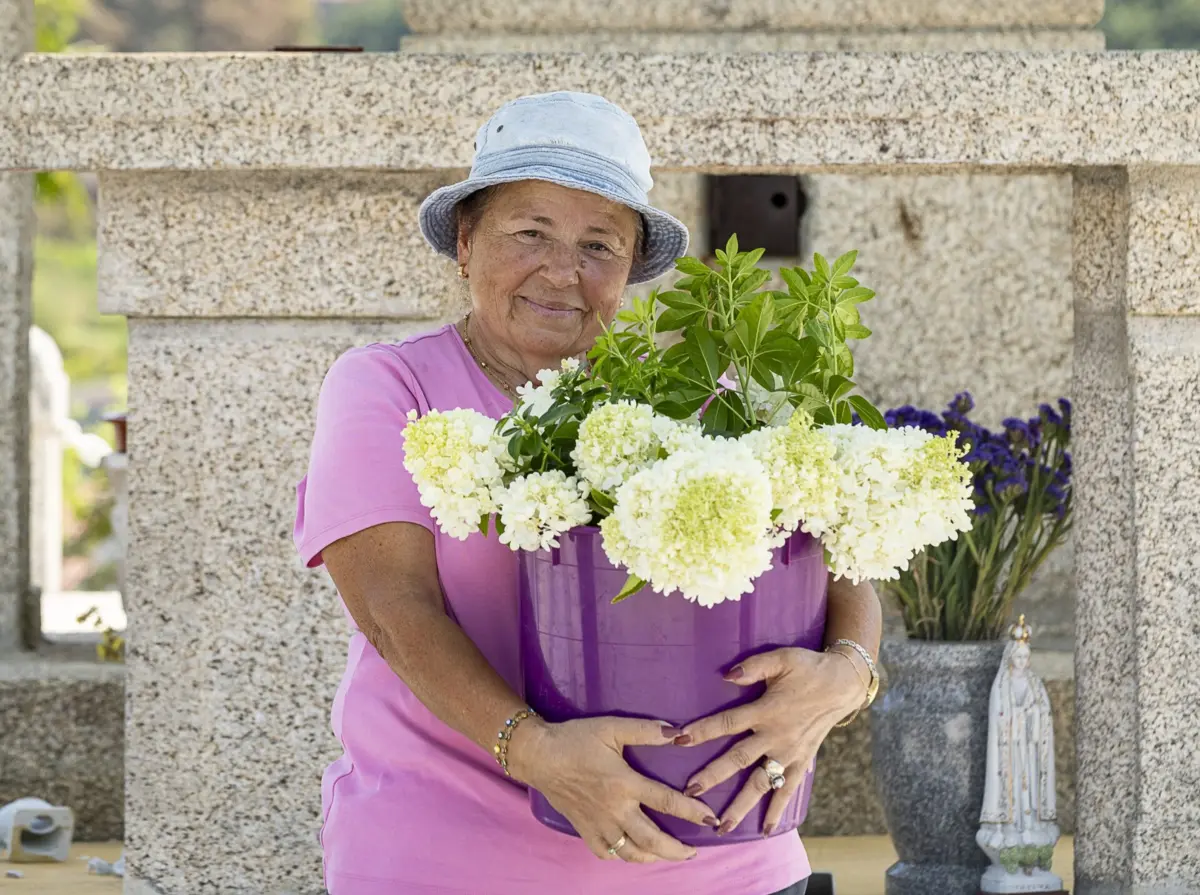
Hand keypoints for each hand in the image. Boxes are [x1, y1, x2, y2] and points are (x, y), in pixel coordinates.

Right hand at [508, 716, 719, 862]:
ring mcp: (599, 824)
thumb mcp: (611, 728)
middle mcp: (615, 810)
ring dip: (654, 857)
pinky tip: (631, 852)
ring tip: (668, 855)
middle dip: (677, 849)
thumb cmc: (575, 739)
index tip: (710, 819)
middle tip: (693, 851)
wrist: (538, 756)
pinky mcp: (584, 829)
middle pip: (653, 839)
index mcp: (625, 784)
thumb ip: (646, 731)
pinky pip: (607, 852)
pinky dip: (622, 856)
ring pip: (631, 852)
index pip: (667, 802)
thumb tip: (678, 733)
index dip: (692, 811)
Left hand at [674, 648, 865, 836]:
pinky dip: (777, 810)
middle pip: (738, 759)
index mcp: (766, 710)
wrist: (842, 685)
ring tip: (721, 825)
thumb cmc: (808, 668)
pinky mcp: (802, 762)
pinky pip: (788, 790)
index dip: (702, 730)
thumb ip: (753, 667)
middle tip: (690, 791)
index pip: (727, 722)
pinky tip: (765, 828)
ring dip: (740, 805)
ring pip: (760, 782)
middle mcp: (775, 736)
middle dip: (713, 776)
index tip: (679, 740)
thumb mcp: (781, 658)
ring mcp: (789, 753)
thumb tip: (726, 676)